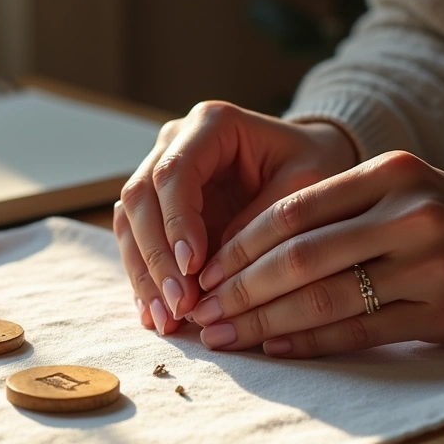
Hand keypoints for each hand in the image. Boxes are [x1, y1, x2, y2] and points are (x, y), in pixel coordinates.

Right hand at [113, 101, 356, 334]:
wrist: (307, 161)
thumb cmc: (312, 165)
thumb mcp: (306, 184)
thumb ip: (264, 218)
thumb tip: (214, 268)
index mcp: (211, 123)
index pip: (174, 172)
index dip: (176, 221)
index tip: (192, 267)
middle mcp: (174, 142)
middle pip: (141, 197)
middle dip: (156, 257)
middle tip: (179, 306)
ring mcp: (159, 171)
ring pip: (130, 222)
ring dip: (144, 273)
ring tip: (166, 321)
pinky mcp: (158, 205)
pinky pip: (137, 241)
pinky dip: (146, 279)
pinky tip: (156, 314)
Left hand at [189, 151, 443, 356]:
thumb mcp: (406, 192)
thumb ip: (338, 209)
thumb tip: (247, 251)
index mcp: (391, 172)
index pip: (293, 210)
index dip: (239, 244)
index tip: (203, 270)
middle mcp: (410, 212)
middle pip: (300, 257)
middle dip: (239, 288)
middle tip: (199, 311)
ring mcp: (431, 265)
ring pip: (324, 298)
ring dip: (263, 322)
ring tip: (223, 336)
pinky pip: (360, 331)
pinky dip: (309, 342)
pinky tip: (274, 347)